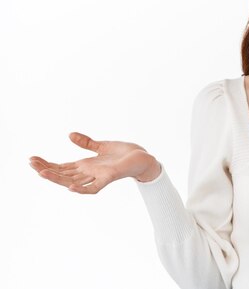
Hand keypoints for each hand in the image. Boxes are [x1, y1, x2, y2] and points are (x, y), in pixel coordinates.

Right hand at [29, 132, 161, 193]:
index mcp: (86, 165)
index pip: (61, 167)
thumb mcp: (101, 146)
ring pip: (73, 181)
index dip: (47, 164)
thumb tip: (70, 135)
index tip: (31, 159)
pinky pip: (93, 188)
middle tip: (31, 164)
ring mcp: (98, 176)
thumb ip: (86, 143)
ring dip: (57, 179)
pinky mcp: (109, 177)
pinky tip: (71, 186)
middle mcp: (89, 173)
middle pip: (63, 174)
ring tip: (42, 173)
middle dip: (46, 170)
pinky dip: (82, 189)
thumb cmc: (123, 154)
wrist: (142, 158)